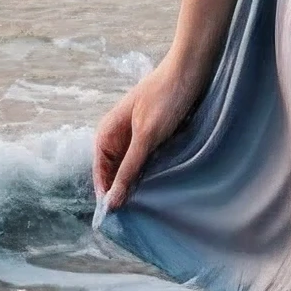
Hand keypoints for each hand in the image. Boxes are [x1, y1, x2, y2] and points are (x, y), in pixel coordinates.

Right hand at [93, 54, 206, 211]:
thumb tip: (111, 201)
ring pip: (132, 167)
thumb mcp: (146, 137)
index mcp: (106, 134)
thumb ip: (128, 169)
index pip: (100, 174)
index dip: (107, 195)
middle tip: (136, 218)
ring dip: (138, 182)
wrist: (190, 69)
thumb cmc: (165, 98)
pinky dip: (152, 171)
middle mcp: (117, 135)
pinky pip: (147, 159)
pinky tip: (162, 185)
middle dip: (123, 191)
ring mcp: (136, 135)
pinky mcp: (154, 134)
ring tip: (150, 206)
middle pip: (115, 172)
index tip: (115, 221)